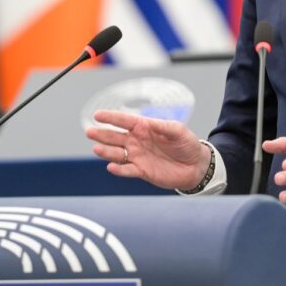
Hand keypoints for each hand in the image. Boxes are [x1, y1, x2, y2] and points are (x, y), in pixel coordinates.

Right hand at [85, 110, 209, 190]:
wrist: (196, 166)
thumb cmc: (187, 144)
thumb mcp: (178, 130)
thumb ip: (163, 126)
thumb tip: (149, 123)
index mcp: (145, 127)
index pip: (124, 120)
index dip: (111, 118)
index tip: (97, 115)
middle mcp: (137, 141)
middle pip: (115, 137)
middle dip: (102, 134)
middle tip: (89, 131)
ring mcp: (138, 156)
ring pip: (117, 153)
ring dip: (106, 152)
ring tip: (97, 149)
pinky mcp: (142, 171)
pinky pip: (127, 170)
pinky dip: (119, 169)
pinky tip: (111, 167)